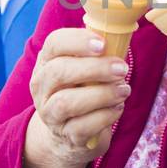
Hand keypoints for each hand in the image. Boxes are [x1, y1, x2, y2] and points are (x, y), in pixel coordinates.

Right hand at [25, 28, 131, 167]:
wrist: (67, 134)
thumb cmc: (81, 91)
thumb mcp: (82, 69)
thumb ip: (96, 52)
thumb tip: (123, 32)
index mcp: (46, 62)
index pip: (53, 44)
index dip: (78, 41)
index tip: (103, 44)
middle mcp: (42, 87)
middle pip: (59, 72)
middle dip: (94, 68)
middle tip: (122, 68)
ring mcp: (50, 114)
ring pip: (67, 102)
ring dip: (102, 94)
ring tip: (124, 90)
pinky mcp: (66, 136)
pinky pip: (83, 126)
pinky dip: (105, 116)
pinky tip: (117, 108)